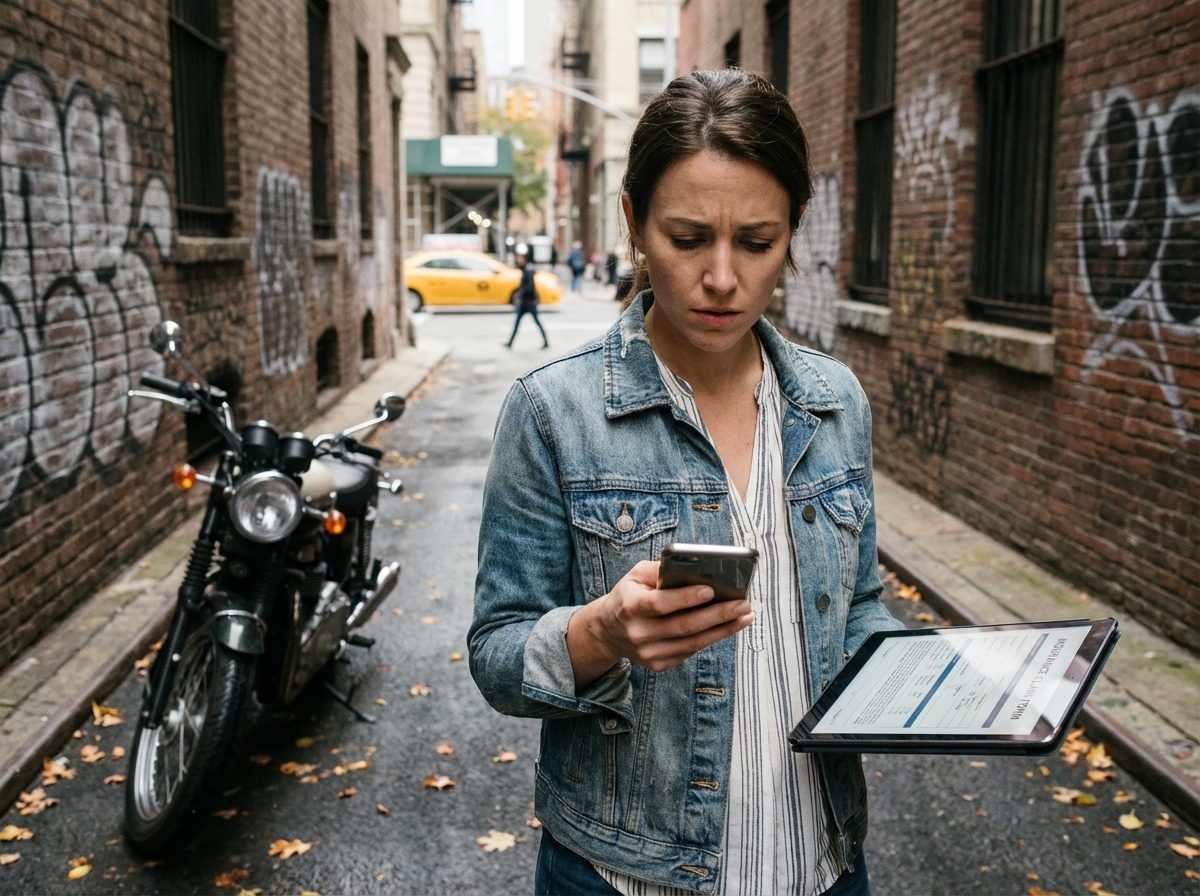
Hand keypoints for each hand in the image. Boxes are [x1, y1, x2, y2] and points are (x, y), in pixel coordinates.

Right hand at [566, 560, 754, 687]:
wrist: (608, 631)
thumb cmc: (629, 596)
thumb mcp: (636, 576)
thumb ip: (662, 570)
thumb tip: (698, 569)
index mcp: (630, 607)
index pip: (660, 604)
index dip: (685, 598)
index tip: (711, 590)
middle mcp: (638, 633)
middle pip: (684, 626)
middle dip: (718, 615)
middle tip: (743, 604)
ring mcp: (648, 653)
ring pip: (692, 643)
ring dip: (723, 629)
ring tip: (745, 615)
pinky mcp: (658, 664)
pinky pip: (691, 651)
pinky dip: (712, 638)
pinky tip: (729, 626)